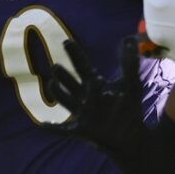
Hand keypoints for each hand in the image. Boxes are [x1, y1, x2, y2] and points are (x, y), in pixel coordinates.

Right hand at [42, 35, 145, 152]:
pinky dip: (53, 128)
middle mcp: (84, 97)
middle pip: (71, 83)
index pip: (82, 66)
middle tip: (56, 67)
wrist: (131, 135)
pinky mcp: (80, 130)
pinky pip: (63, 130)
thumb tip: (129, 38)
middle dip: (64, 76)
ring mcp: (81, 113)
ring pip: (66, 101)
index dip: (75, 54)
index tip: (66, 42)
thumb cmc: (128, 108)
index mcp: (94, 84)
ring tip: (52, 84)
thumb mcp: (131, 83)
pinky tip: (43, 124)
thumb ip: (130, 62)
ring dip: (59, 94)